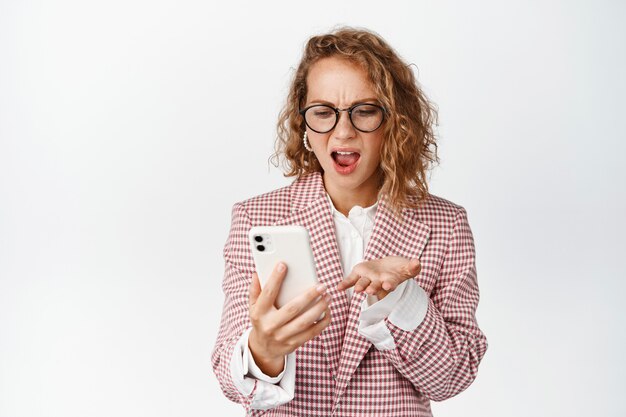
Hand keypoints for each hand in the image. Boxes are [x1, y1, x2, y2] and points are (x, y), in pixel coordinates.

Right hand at [248, 262, 331, 376]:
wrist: (263, 349)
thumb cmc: (261, 320)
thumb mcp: (253, 306)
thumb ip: (255, 290)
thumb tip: (256, 273)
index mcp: (259, 313)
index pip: (267, 293)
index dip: (275, 279)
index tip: (284, 265)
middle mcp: (270, 325)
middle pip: (292, 308)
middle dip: (309, 296)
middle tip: (321, 285)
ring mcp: (282, 336)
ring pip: (304, 322)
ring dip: (319, 308)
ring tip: (328, 296)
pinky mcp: (294, 343)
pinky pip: (311, 332)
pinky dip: (322, 322)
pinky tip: (328, 311)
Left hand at [337, 256, 420, 298]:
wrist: (388, 267)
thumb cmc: (399, 269)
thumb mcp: (408, 266)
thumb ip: (413, 266)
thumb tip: (417, 262)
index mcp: (390, 282)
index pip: (390, 285)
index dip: (389, 285)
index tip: (388, 286)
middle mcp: (378, 283)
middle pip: (375, 287)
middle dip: (373, 289)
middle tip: (369, 291)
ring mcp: (368, 279)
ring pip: (364, 283)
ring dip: (361, 286)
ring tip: (358, 290)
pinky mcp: (359, 273)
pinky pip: (351, 280)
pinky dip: (345, 284)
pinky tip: (339, 288)